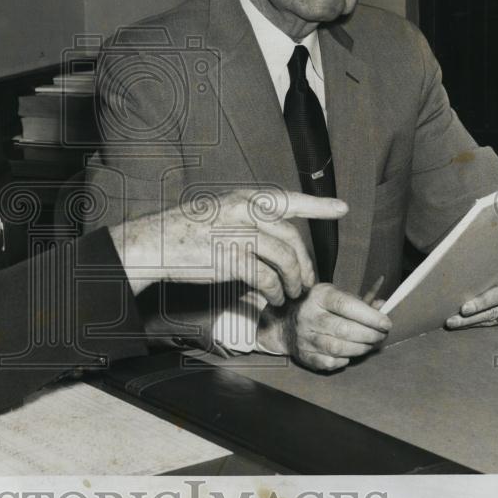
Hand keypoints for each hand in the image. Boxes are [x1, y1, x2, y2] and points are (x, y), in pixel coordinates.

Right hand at [113, 189, 346, 305]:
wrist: (156, 243)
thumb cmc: (187, 232)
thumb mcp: (221, 213)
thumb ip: (249, 219)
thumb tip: (279, 236)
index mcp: (244, 198)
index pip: (289, 199)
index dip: (317, 205)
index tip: (342, 208)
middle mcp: (244, 211)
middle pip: (292, 238)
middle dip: (305, 264)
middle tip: (307, 282)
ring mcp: (238, 233)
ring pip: (284, 259)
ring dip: (292, 281)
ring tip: (290, 294)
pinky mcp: (231, 258)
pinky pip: (267, 277)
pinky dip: (275, 291)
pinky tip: (274, 299)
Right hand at [256, 283, 391, 370]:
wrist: (284, 322)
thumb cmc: (318, 307)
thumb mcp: (334, 295)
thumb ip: (359, 301)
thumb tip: (383, 304)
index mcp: (318, 296)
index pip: (346, 305)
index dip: (370, 316)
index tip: (386, 323)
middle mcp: (309, 315)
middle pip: (344, 329)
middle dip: (370, 335)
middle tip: (382, 336)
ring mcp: (304, 337)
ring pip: (338, 348)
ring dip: (360, 348)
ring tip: (370, 345)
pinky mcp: (304, 355)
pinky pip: (329, 362)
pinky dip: (344, 360)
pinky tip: (350, 354)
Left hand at [445, 249, 497, 328]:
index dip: (482, 303)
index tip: (464, 308)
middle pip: (493, 312)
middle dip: (471, 318)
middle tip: (451, 321)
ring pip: (491, 320)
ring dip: (470, 323)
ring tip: (451, 324)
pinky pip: (492, 322)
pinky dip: (475, 323)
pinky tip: (461, 324)